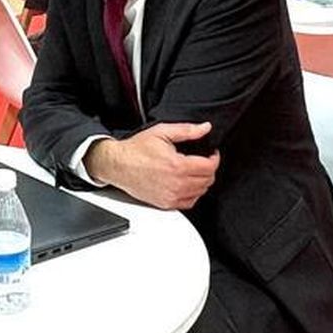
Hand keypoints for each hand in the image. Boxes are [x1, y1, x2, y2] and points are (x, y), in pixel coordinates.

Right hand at [85, 121, 218, 210]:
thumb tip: (205, 128)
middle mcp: (175, 184)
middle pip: (207, 180)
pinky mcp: (165, 203)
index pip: (209, 167)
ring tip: (195, 171)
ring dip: (202, 181)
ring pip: (200, 192)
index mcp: (177, 166)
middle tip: (203, 161)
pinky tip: (187, 184)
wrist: (118, 164)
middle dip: (209, 169)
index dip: (214, 158)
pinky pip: (189, 202)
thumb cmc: (136, 150)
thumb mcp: (162, 132)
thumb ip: (187, 130)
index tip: (211, 154)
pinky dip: (193, 194)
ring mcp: (170, 196)